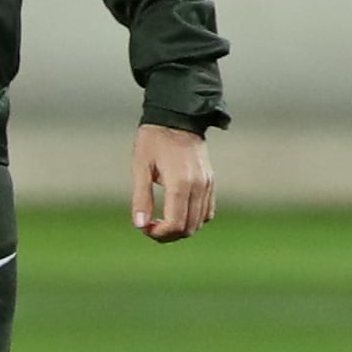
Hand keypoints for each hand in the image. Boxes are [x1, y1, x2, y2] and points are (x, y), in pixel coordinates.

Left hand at [132, 124, 215, 241]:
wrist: (178, 117)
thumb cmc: (154, 140)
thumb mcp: (141, 167)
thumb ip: (141, 198)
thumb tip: (140, 225)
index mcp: (180, 183)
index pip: (175, 224)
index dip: (159, 234)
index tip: (144, 227)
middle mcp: (198, 186)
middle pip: (189, 228)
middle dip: (168, 234)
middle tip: (150, 226)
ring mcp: (207, 184)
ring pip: (199, 222)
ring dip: (181, 228)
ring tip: (162, 220)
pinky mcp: (211, 182)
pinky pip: (207, 211)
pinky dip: (193, 219)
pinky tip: (177, 211)